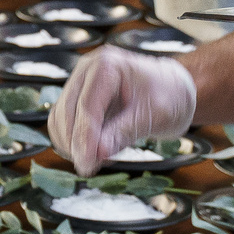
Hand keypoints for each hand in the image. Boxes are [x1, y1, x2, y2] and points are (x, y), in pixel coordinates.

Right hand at [50, 48, 198, 173]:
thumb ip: (124, 133)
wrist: (174, 90)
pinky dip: (70, 141)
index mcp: (107, 65)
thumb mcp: (153, 115)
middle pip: (67, 111)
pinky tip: (90, 153)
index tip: (86, 163)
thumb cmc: (170, 96)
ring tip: (93, 161)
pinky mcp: (76, 98)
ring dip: (70, 143)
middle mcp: (87, 70)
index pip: (86, 105)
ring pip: (59, 118)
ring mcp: (79, 83)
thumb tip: (96, 154)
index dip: (83, 137)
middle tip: (88, 168)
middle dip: (74, 143)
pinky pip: (62, 123)